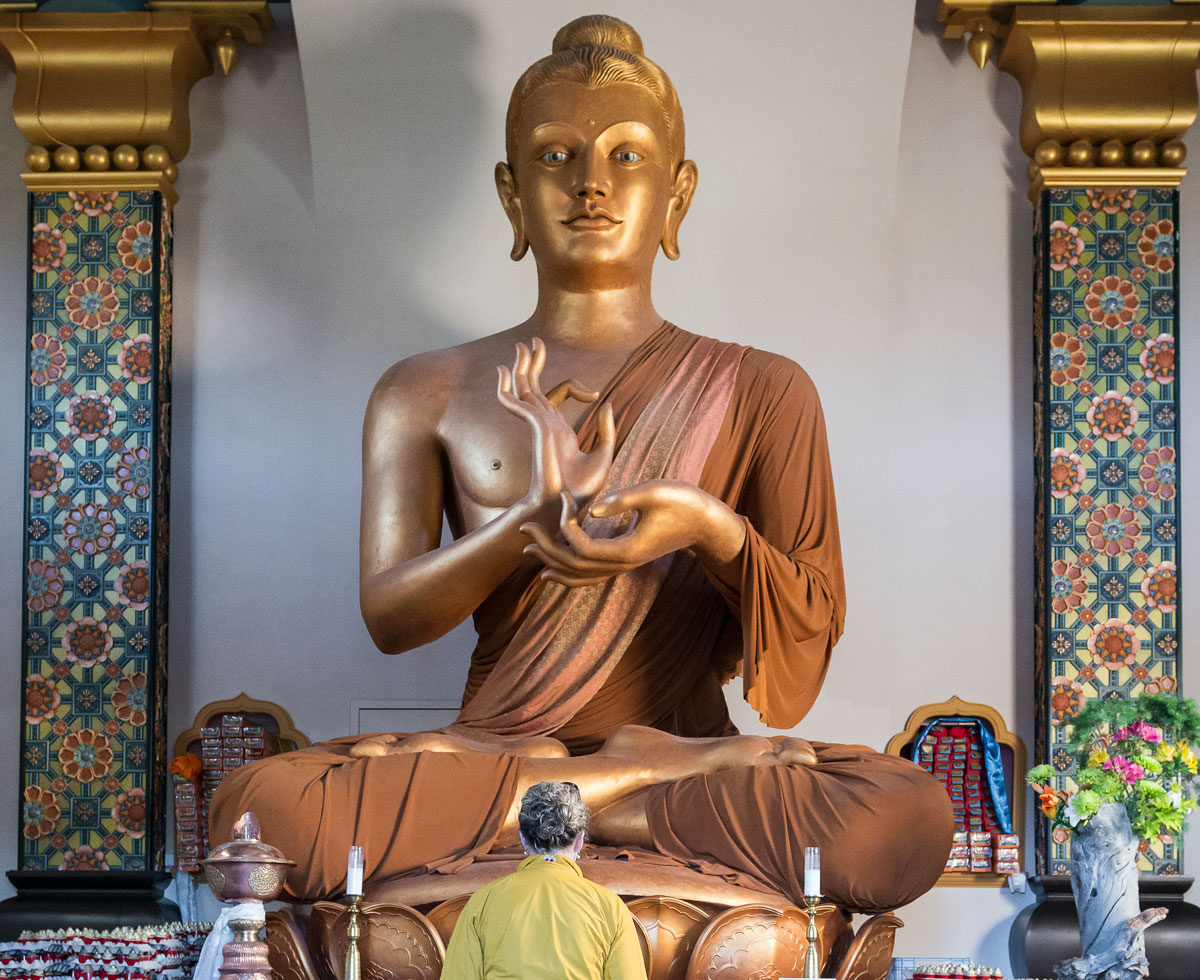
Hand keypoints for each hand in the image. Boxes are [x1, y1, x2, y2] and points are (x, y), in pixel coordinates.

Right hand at [497, 339, 615, 512]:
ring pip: (524, 390)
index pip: (558, 396)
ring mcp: (538, 426)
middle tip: (534, 342)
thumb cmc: (582, 491)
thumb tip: (607, 404)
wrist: (568, 508)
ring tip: (521, 346)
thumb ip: (606, 430)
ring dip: (521, 368)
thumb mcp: (603, 455)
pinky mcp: (535, 429)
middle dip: (533, 364)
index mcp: (559, 430)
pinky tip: (502, 371)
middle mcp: (546, 425)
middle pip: (534, 386)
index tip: (594, 393)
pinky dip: (507, 388)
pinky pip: (517, 404)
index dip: (574, 386)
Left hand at [521, 479, 743, 586]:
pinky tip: (555, 568)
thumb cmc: (685, 502)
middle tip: (523, 528)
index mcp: (627, 550)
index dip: (566, 525)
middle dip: (546, 548)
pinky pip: (591, 574)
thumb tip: (592, 506)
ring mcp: (624, 565)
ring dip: (552, 564)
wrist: (707, 523)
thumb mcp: (656, 491)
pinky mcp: (625, 559)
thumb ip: (623, 499)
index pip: (583, 547)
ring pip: (580, 576)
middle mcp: (622, 563)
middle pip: (574, 566)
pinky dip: (569, 572)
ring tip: (529, 553)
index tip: (563, 497)